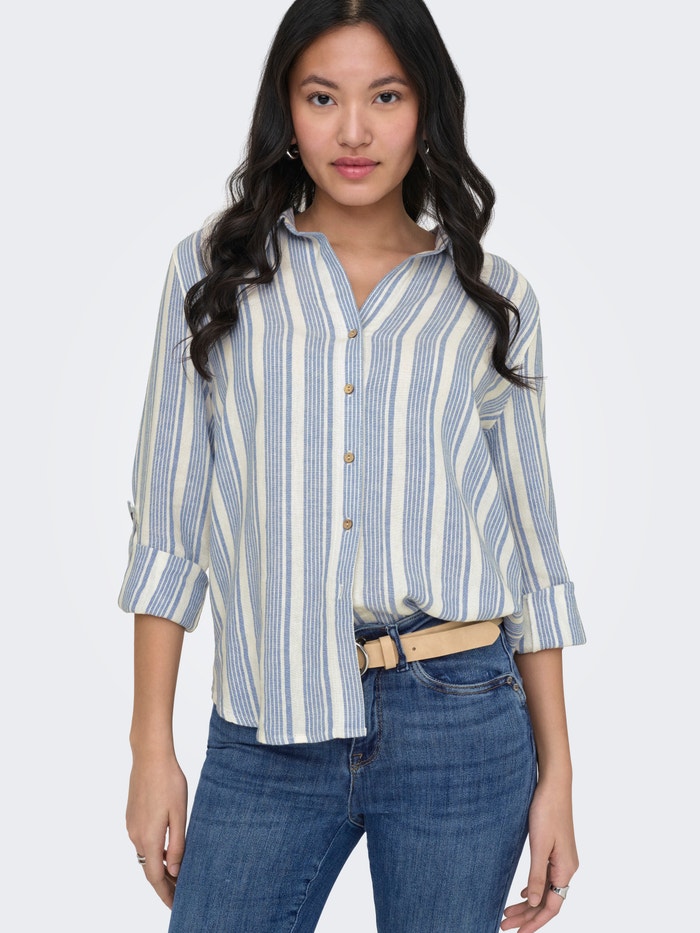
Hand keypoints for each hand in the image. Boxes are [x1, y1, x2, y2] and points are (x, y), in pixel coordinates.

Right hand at [126, 754, 187, 907]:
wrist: (150, 757)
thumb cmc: (169, 782)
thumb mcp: (180, 814)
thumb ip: (177, 844)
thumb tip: (175, 870)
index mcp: (149, 838)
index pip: (155, 876)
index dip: (165, 893)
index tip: (175, 905)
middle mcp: (136, 836)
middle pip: (149, 868)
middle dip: (164, 883)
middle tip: (181, 893)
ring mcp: (132, 826)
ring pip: (145, 855)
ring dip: (159, 867)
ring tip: (177, 874)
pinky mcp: (132, 816)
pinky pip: (142, 842)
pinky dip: (153, 852)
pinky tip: (166, 849)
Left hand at [501, 780, 578, 931]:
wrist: (554, 784)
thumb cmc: (547, 810)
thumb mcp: (539, 844)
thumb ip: (536, 875)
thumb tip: (532, 901)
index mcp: (566, 868)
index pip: (551, 906)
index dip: (534, 922)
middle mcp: (567, 867)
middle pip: (547, 901)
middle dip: (526, 916)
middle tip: (503, 924)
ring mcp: (562, 859)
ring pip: (545, 890)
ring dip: (527, 903)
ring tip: (508, 913)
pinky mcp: (555, 849)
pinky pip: (545, 877)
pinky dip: (533, 889)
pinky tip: (521, 893)